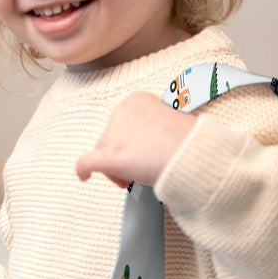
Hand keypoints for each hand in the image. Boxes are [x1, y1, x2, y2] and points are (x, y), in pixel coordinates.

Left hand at [74, 90, 196, 188]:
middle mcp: (121, 112)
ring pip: (102, 151)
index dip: (130, 141)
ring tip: (133, 178)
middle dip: (122, 155)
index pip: (122, 123)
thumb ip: (150, 130)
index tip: (143, 153)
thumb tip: (143, 145)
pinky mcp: (109, 157)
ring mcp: (114, 134)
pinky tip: (84, 178)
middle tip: (139, 169)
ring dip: (114, 166)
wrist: (194, 155)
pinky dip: (83, 170)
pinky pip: (87, 163)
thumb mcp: (169, 124)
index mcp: (136, 100)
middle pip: (110, 137)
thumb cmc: (188, 142)